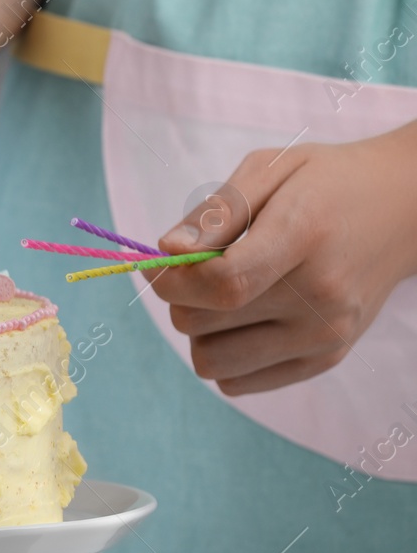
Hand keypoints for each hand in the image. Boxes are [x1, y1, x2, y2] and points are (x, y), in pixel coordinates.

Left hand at [149, 123, 416, 394]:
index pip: (222, 283)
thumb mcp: (270, 169)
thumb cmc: (326, 184)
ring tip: (225, 298)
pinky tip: (245, 321)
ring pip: (211, 363)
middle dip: (182, 298)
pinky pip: (236, 383)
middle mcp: (320, 296)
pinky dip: (225, 356)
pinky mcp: (325, 360)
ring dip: (200, 333)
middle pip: (202, 324)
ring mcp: (325, 335)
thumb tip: (166, 251)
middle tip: (202, 272)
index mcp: (305, 237)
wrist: (405, 210)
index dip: (171, 281)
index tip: (159, 265)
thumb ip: (215, 213)